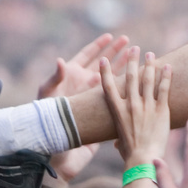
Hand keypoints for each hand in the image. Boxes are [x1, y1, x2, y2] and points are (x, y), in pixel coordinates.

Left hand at [38, 32, 129, 177]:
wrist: (56, 151)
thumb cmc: (46, 123)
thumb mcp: (49, 98)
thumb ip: (54, 79)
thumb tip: (60, 60)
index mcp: (72, 78)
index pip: (87, 57)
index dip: (99, 46)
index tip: (111, 37)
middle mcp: (84, 86)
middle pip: (104, 65)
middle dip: (117, 54)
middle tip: (132, 44)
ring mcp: (94, 100)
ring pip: (114, 81)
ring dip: (126, 71)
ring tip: (140, 62)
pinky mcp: (101, 113)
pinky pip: (117, 100)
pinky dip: (128, 93)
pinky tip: (141, 87)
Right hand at [99, 47, 171, 168]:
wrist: (143, 159)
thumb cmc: (130, 154)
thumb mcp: (120, 143)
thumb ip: (119, 138)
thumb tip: (118, 143)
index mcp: (117, 111)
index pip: (108, 87)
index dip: (105, 72)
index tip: (104, 60)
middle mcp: (130, 105)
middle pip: (130, 78)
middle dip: (132, 61)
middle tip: (134, 49)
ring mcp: (146, 106)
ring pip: (147, 80)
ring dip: (149, 65)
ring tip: (150, 54)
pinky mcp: (161, 110)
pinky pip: (164, 89)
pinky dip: (166, 76)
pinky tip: (168, 67)